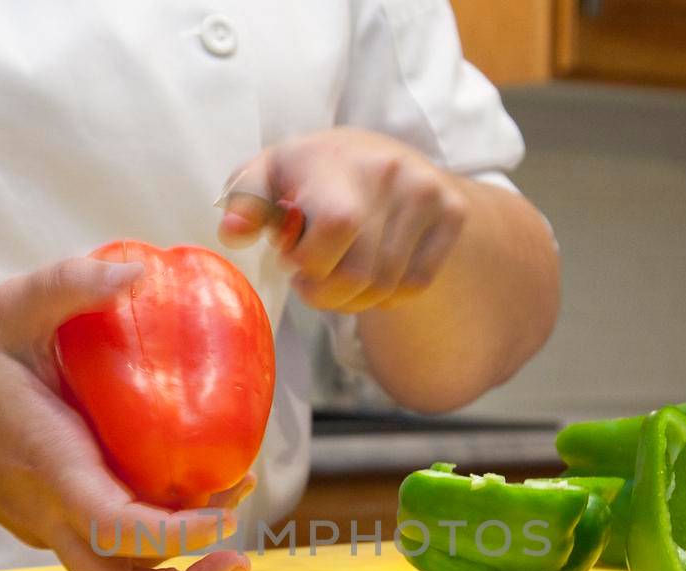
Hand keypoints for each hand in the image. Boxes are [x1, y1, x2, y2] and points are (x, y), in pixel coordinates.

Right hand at [0, 257, 252, 570]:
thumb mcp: (6, 304)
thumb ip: (70, 284)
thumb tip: (141, 272)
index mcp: (46, 466)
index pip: (117, 530)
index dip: (178, 536)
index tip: (227, 512)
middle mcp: (48, 510)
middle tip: (238, 558)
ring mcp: (46, 524)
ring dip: (176, 567)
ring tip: (225, 507)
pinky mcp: (46, 521)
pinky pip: (104, 549)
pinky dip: (151, 541)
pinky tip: (186, 493)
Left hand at [218, 128, 469, 313]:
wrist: (382, 154)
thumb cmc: (310, 173)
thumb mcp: (268, 175)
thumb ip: (246, 201)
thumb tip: (232, 233)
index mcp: (337, 159)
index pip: (339, 227)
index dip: (310, 261)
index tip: (292, 258)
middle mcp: (389, 170)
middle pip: (360, 273)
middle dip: (325, 292)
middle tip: (311, 280)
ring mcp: (427, 191)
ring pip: (386, 287)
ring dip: (353, 300)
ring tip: (338, 275)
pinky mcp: (453, 212)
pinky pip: (415, 286)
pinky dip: (387, 296)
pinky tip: (371, 272)